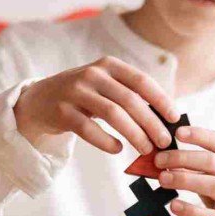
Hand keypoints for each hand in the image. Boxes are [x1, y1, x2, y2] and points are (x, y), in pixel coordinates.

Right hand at [14, 55, 179, 154]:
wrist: (39, 101)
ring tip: (146, 149)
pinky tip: (117, 149)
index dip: (161, 100)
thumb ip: (130, 95)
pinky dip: (106, 141)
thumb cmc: (82, 96)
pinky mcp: (62, 111)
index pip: (141, 81)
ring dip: (134, 134)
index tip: (175, 118)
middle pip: (130, 100)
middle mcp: (92, 75)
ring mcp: (75, 92)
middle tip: (164, 142)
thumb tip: (165, 119)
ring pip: (113, 114)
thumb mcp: (105, 86)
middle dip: (151, 123)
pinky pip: (89, 129)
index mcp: (109, 65)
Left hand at [155, 125, 214, 215]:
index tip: (178, 132)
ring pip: (212, 185)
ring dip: (184, 180)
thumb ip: (197, 167)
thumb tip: (164, 155)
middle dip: (183, 158)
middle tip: (159, 160)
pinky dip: (191, 210)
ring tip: (162, 179)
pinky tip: (174, 205)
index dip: (201, 135)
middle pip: (212, 162)